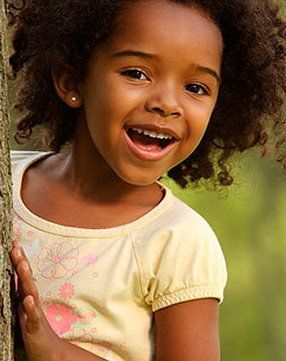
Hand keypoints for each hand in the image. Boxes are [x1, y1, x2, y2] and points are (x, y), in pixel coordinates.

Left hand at [10, 242, 62, 360]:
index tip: (15, 243)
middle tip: (16, 247)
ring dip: (27, 279)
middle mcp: (32, 302)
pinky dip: (31, 307)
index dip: (19, 260)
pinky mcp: (35, 328)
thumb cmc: (35, 330)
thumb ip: (20, 294)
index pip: (22, 275)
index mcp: (27, 297)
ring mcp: (34, 314)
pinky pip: (33, 317)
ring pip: (30, 294)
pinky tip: (28, 299)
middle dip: (21, 263)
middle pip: (26, 280)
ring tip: (23, 265)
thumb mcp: (24, 310)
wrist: (49, 351)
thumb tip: (14, 278)